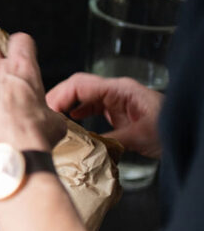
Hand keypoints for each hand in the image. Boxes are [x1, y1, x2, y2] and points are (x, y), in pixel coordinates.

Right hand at [46, 73, 163, 158]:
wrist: (189, 131)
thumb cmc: (173, 127)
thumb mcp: (141, 135)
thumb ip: (112, 138)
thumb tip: (84, 144)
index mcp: (119, 90)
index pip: (80, 85)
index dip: (59, 96)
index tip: (46, 112)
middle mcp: (114, 91)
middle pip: (76, 87)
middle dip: (56, 99)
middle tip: (41, 116)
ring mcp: (114, 100)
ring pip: (80, 97)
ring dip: (64, 107)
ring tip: (50, 121)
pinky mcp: (115, 111)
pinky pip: (89, 108)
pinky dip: (75, 114)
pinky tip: (69, 124)